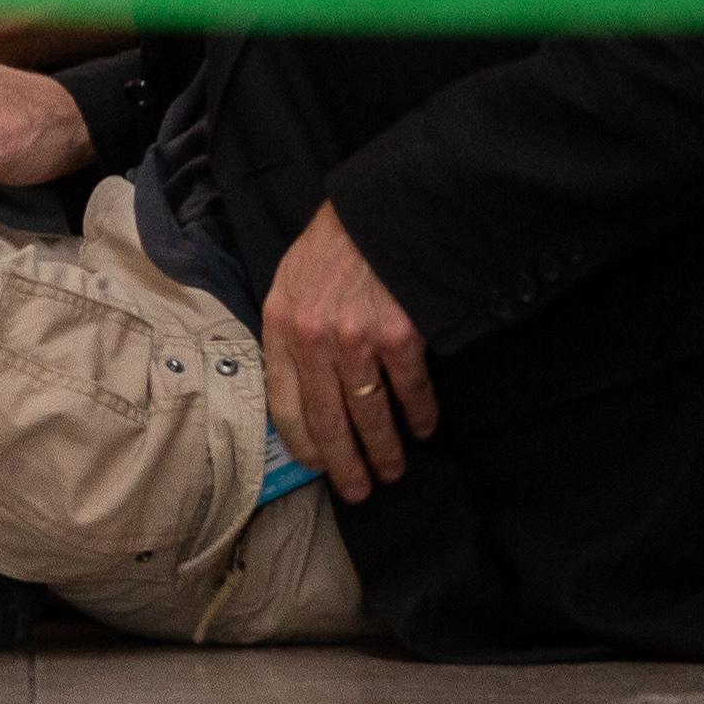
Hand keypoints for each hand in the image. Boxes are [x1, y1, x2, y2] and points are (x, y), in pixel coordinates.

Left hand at [262, 204, 435, 501]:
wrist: (383, 212)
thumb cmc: (334, 248)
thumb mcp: (291, 284)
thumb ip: (290, 335)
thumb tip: (300, 389)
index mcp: (280, 326)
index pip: (283, 404)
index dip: (303, 443)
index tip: (317, 466)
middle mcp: (314, 339)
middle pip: (327, 420)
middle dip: (345, 464)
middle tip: (360, 491)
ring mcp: (357, 339)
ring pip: (369, 414)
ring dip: (384, 450)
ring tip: (392, 472)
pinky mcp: (401, 336)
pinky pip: (410, 390)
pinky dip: (419, 416)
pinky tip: (423, 430)